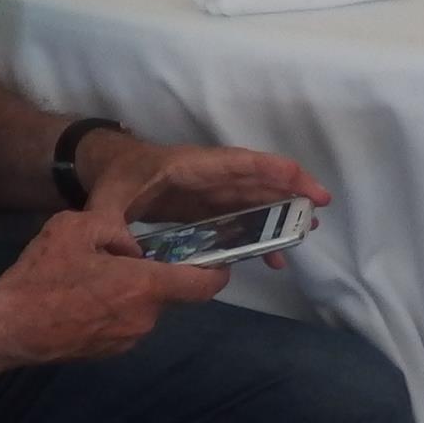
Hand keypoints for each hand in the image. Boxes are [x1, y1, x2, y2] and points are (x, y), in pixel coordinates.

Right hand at [0, 207, 228, 373]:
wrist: (5, 327)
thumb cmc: (43, 275)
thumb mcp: (77, 226)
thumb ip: (115, 229)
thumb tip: (132, 247)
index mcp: (145, 287)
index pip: (203, 285)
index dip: (216, 271)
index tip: (216, 258)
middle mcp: (144, 319)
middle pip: (168, 293)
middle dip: (154, 274)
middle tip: (121, 256)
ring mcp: (125, 340)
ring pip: (143, 308)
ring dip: (130, 292)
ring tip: (92, 276)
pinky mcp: (105, 353)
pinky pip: (122, 323)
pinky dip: (113, 309)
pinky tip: (81, 298)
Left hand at [85, 133, 330, 230]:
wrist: (107, 171)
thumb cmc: (112, 178)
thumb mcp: (105, 201)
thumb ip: (110, 223)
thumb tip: (124, 253)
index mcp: (188, 167)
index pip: (236, 164)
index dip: (271, 172)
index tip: (303, 183)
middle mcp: (207, 177)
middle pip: (254, 182)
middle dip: (288, 194)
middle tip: (318, 214)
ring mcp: (210, 192)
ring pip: (252, 200)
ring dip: (280, 214)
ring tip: (306, 233)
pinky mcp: (208, 209)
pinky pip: (240, 219)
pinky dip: (258, 235)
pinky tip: (272, 258)